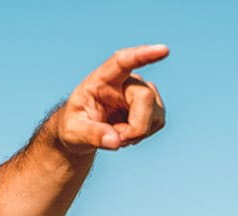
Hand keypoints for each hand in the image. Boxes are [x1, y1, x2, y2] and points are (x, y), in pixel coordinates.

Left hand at [49, 44, 168, 153]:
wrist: (83, 130)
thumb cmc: (75, 125)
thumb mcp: (73, 132)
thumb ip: (92, 134)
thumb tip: (115, 141)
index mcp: (102, 79)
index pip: (123, 61)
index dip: (143, 55)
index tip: (164, 50)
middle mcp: (125, 80)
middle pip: (145, 97)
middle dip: (136, 127)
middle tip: (119, 142)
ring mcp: (141, 91)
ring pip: (155, 113)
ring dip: (137, 133)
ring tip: (116, 134)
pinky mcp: (152, 105)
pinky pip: (158, 122)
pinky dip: (143, 135)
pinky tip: (126, 133)